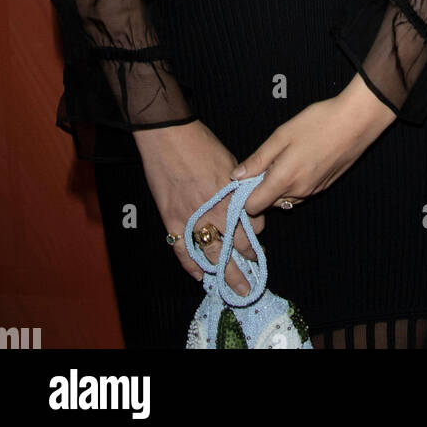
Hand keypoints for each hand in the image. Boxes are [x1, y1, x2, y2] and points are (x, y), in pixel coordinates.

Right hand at [133, 119, 264, 296]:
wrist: (169, 138)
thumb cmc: (201, 145)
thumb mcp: (229, 163)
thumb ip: (237, 187)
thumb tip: (244, 201)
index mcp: (233, 196)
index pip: (254, 224)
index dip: (257, 232)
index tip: (257, 239)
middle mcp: (216, 211)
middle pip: (237, 245)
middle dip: (246, 261)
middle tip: (253, 277)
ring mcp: (193, 218)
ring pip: (213, 253)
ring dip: (225, 273)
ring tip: (235, 288)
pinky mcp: (172, 220)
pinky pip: (183, 250)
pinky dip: (191, 265)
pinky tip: (200, 276)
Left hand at [231, 74, 397, 213]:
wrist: (356, 122)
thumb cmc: (318, 122)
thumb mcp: (282, 135)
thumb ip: (259, 159)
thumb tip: (237, 176)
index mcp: (284, 180)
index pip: (254, 206)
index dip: (245, 193)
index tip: (247, 175)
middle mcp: (299, 192)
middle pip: (269, 203)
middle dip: (263, 188)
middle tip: (268, 160)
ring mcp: (313, 191)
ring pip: (286, 198)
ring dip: (280, 185)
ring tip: (287, 156)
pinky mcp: (325, 186)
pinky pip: (301, 192)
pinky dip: (296, 182)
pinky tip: (303, 158)